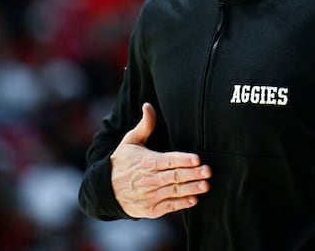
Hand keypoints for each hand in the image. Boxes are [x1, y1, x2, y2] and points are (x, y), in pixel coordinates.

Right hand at [110, 102, 211, 218]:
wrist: (106, 190)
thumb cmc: (122, 161)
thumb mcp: (130, 141)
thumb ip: (145, 125)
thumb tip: (148, 105)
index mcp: (147, 161)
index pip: (168, 160)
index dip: (183, 159)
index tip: (197, 159)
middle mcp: (149, 179)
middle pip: (174, 176)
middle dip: (192, 174)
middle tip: (208, 171)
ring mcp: (150, 195)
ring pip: (174, 191)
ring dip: (191, 189)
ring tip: (205, 185)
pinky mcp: (151, 209)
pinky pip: (169, 206)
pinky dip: (181, 204)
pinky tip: (194, 199)